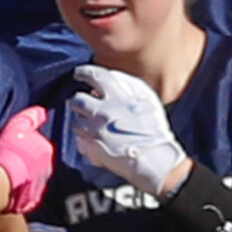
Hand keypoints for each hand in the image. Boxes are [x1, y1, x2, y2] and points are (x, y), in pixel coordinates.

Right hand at [0, 107, 53, 214]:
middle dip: (28, 163)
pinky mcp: (32, 201)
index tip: (14, 148)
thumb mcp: (18, 125)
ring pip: (33, 180)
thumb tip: (41, 111)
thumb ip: (31, 117)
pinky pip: (27, 196)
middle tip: (11, 162)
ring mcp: (41, 186)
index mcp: (46, 150)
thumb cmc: (9, 151)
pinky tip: (10, 189)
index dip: (26, 147)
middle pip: (38, 164)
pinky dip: (20, 193)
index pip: (39, 146)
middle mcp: (48, 169)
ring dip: (25, 178)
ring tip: (9, 177)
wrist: (3, 180)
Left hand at [67, 64, 187, 197]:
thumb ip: (127, 85)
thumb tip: (111, 79)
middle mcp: (102, 110)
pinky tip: (96, 141)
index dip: (83, 73)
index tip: (79, 74)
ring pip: (76, 122)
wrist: (154, 158)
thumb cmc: (154, 129)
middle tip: (84, 104)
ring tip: (93, 126)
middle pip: (78, 100)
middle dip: (79, 101)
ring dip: (82, 122)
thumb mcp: (147, 98)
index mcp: (116, 95)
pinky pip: (79, 141)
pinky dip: (84, 140)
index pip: (94, 76)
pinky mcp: (91, 148)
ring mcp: (95, 130)